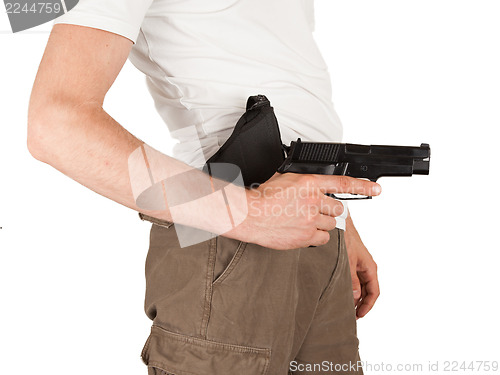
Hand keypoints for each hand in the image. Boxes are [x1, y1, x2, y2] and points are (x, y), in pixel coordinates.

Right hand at [228, 173, 380, 249]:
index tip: (376, 189)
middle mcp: (313, 201)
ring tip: (303, 222)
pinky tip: (302, 233)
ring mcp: (310, 220)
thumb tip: (312, 185)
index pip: (342, 183)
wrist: (250, 215)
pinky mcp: (306, 237)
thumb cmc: (262, 198)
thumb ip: (303, 182)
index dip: (363, 186)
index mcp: (308, 183)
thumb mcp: (284, 179)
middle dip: (329, 211)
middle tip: (314, 212)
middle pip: (337, 209)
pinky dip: (315, 238)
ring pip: (330, 225)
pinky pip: (322, 240)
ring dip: (321, 224)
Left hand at [345, 215, 379, 318]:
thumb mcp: (348, 261)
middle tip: (349, 315)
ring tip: (344, 306)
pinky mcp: (350, 262)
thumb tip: (354, 297)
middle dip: (360, 304)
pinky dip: (349, 287)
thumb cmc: (346, 238)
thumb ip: (351, 280)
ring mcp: (358, 265)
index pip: (374, 292)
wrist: (339, 223)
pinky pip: (352, 279)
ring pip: (359, 286)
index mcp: (370, 268)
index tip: (358, 315)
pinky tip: (340, 292)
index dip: (367, 306)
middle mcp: (366, 268)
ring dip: (354, 296)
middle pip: (367, 291)